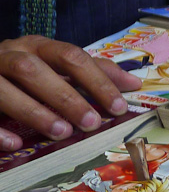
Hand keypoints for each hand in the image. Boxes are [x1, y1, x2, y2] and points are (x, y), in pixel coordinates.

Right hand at [0, 36, 140, 150]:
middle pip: (34, 70)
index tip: (119, 107)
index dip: (96, 80)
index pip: (70, 56)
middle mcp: (9, 55)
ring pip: (3, 88)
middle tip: (91, 123)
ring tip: (61, 133)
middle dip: (65, 97)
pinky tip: (16, 145)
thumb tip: (133, 83)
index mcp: (37, 47)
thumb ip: (92, 73)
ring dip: (33, 111)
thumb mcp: (57, 67)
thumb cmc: (27, 74)